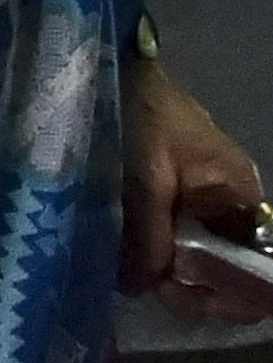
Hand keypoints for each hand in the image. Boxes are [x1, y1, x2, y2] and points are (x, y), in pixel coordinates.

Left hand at [124, 55, 272, 326]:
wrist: (104, 62)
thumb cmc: (136, 114)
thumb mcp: (145, 179)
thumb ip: (149, 236)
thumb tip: (143, 288)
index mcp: (238, 191)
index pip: (257, 259)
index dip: (231, 291)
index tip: (186, 300)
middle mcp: (227, 195)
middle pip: (225, 259)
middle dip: (191, 283)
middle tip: (149, 289)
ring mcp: (197, 189)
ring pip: (193, 246)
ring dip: (167, 266)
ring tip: (131, 274)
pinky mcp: (167, 183)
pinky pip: (169, 226)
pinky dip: (151, 244)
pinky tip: (124, 252)